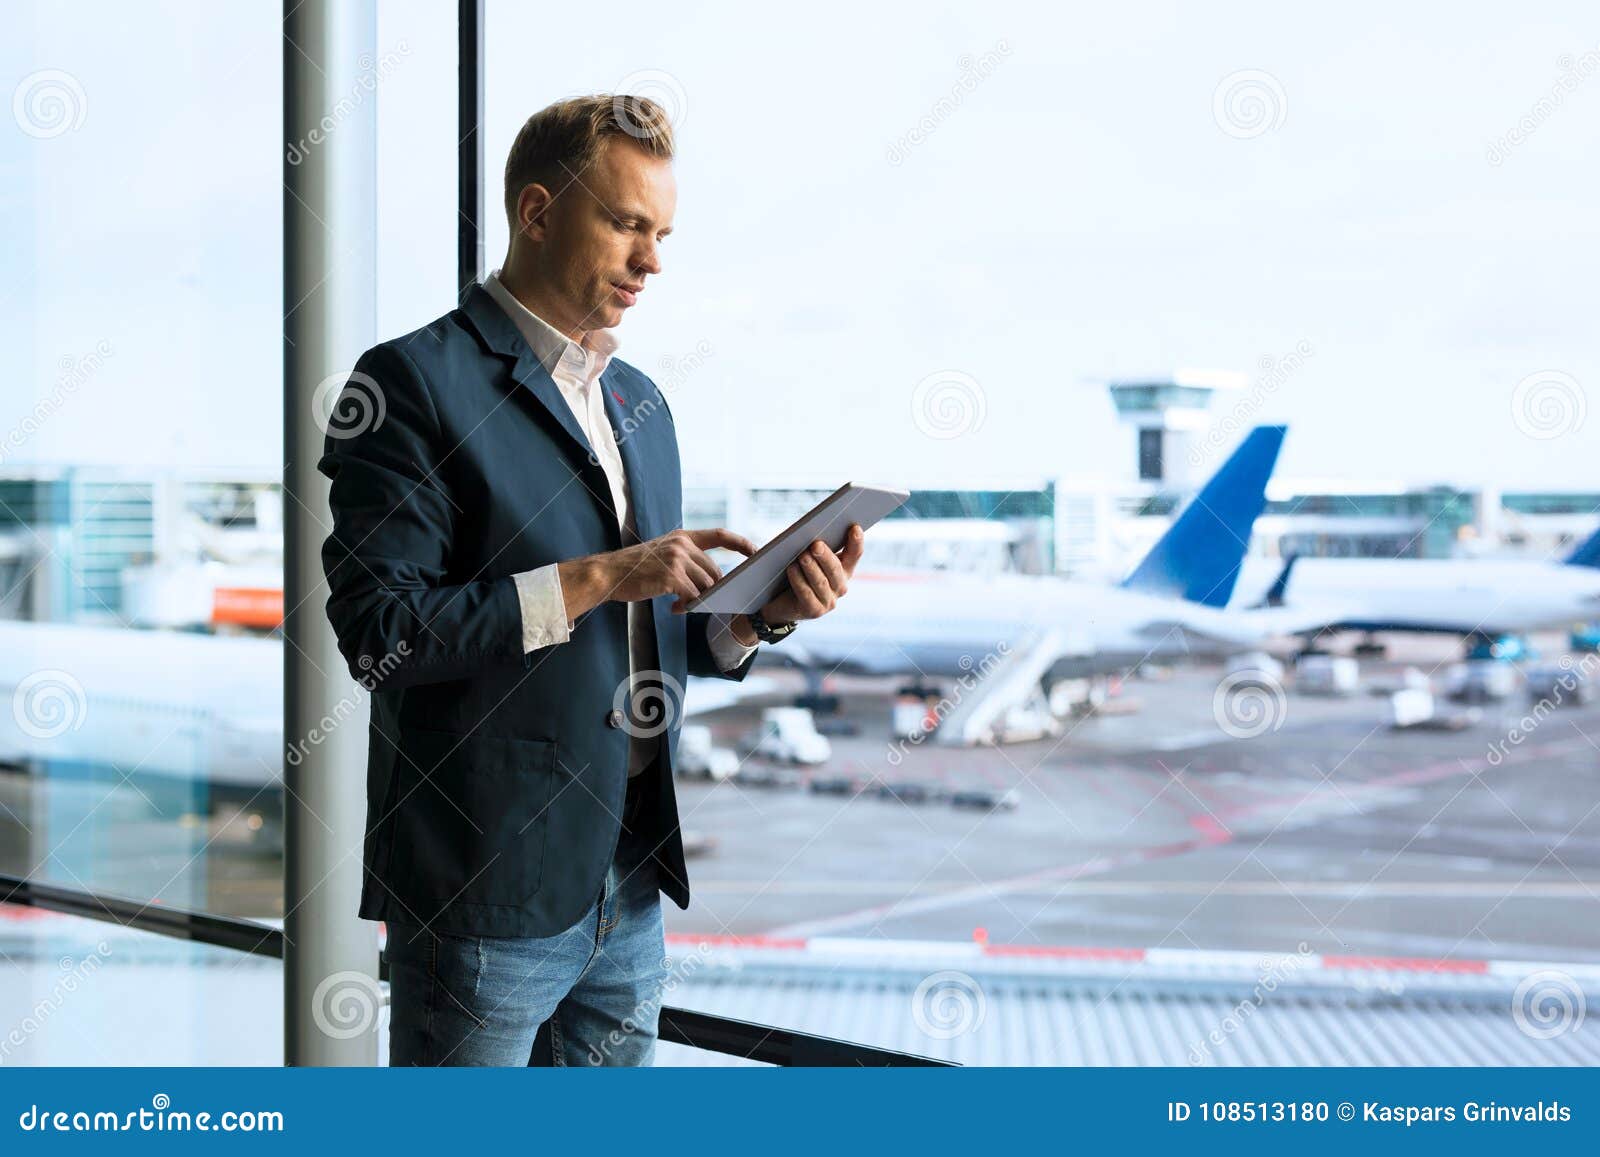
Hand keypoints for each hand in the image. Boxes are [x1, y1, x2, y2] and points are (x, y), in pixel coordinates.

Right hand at [559, 528, 755, 619]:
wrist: (608, 573)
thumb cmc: (635, 568)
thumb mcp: (662, 552)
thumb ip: (685, 559)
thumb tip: (710, 580)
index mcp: (683, 537)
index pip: (720, 535)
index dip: (741, 542)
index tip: (756, 551)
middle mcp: (682, 545)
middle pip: (714, 571)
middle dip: (709, 589)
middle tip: (692, 600)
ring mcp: (677, 560)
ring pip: (706, 586)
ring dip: (696, 600)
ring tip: (678, 604)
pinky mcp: (671, 577)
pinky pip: (692, 597)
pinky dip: (685, 606)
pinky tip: (672, 608)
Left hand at [755, 523, 864, 626]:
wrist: (781, 602)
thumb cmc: (796, 573)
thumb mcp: (808, 557)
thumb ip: (814, 547)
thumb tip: (809, 534)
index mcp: (844, 569)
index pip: (855, 554)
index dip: (856, 542)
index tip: (854, 527)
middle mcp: (840, 586)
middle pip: (835, 568)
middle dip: (825, 556)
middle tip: (816, 544)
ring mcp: (829, 601)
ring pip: (821, 581)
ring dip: (811, 567)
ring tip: (802, 556)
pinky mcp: (814, 611)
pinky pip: (806, 594)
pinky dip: (798, 580)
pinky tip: (791, 568)